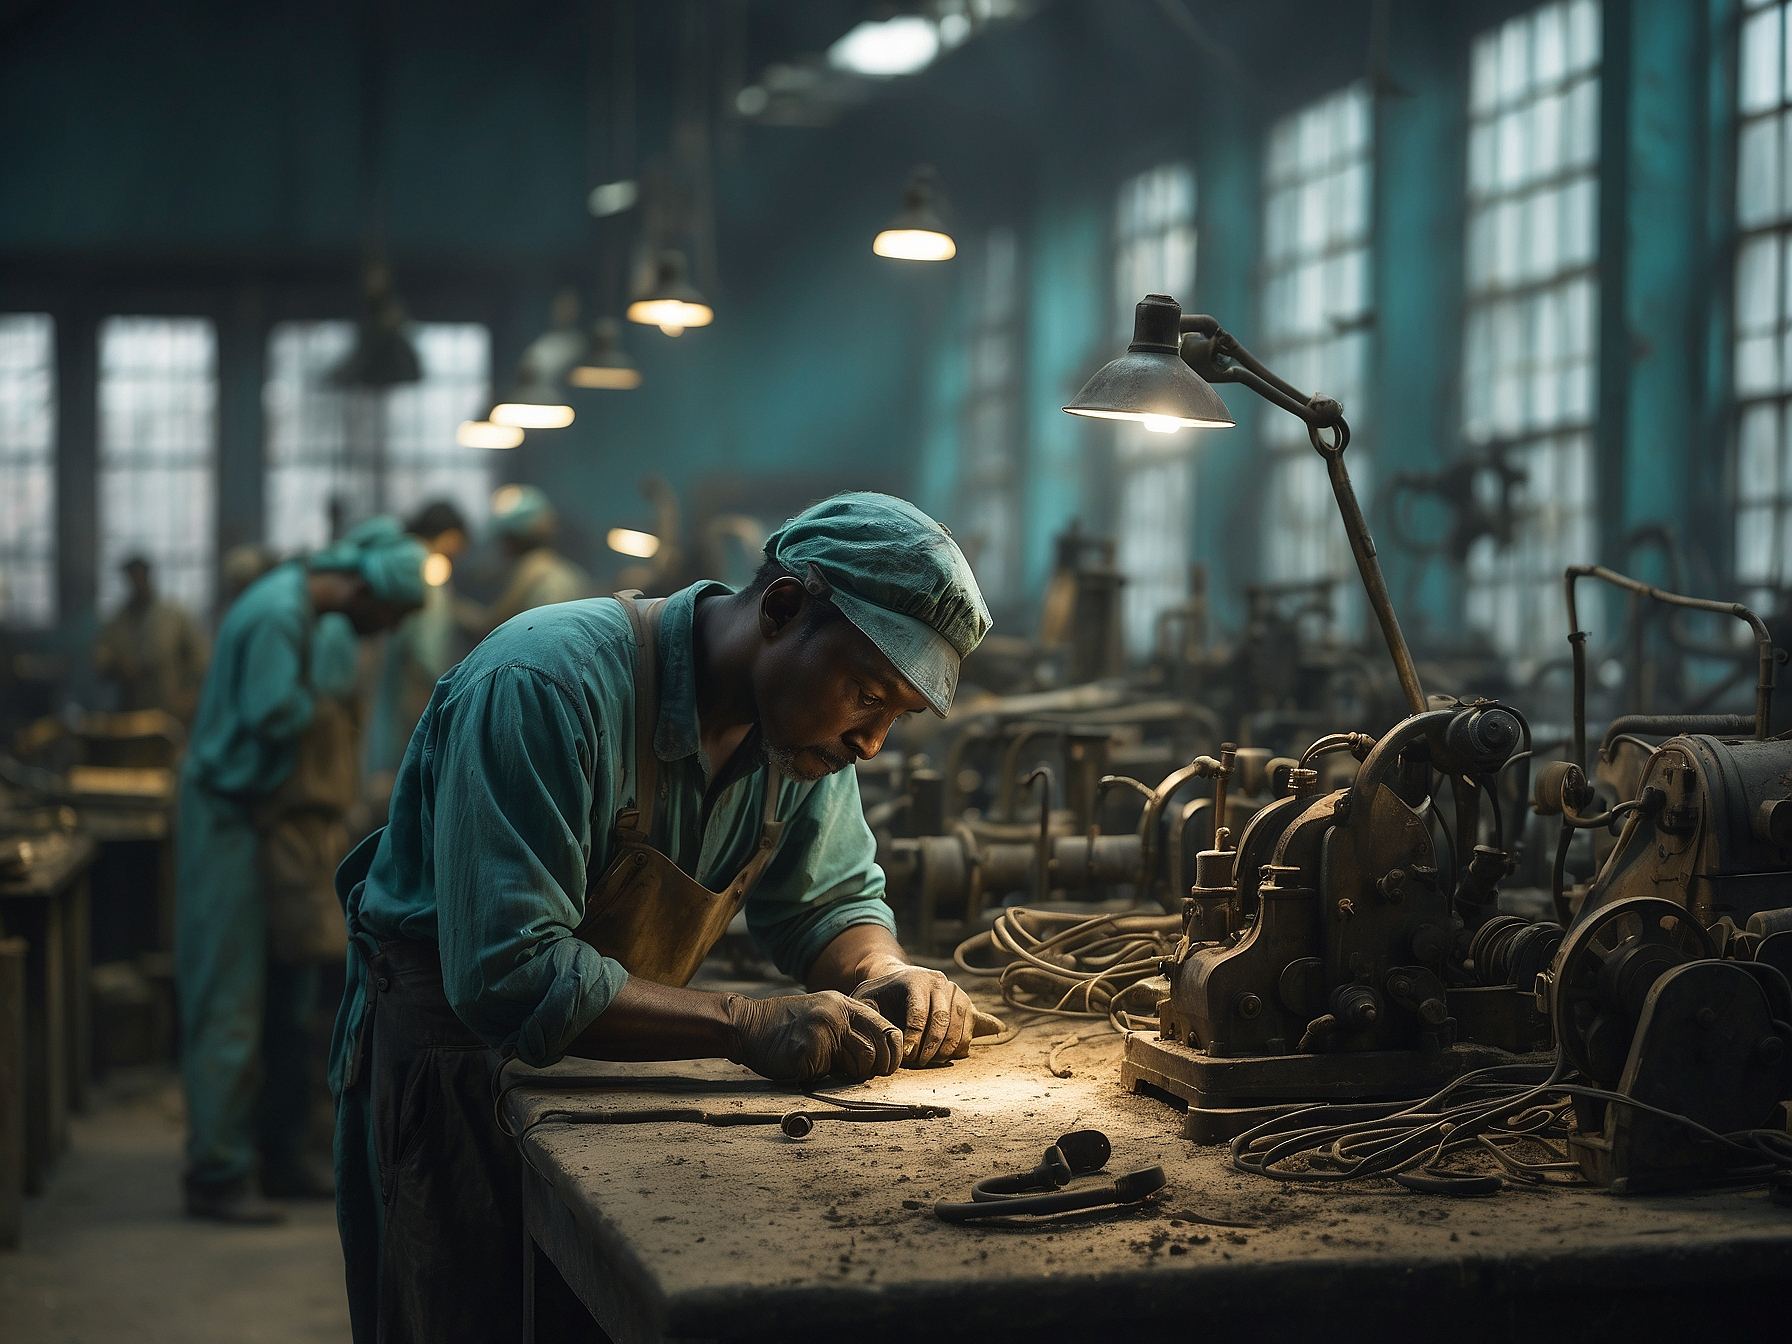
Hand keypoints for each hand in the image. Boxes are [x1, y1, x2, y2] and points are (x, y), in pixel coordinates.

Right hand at [722, 991, 903, 1082]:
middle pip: (877, 1051)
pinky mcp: (808, 1052)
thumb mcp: (823, 1014)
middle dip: (876, 1069)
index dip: (894, 1053)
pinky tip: (805, 1067)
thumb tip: (879, 1057)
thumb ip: (849, 1028)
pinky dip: (822, 1078)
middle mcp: (837, 1015)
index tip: (887, 1067)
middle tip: (863, 1075)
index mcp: (844, 1005)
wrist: (748, 1025)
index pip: (887, 1029)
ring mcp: (823, 1033)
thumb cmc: (787, 1027)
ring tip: (829, 1068)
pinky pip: (829, 1076)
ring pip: (859, 1065)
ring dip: (848, 1075)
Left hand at [852, 962, 973, 1066]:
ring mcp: (955, 991)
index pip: (918, 1011)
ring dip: (947, 1048)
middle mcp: (939, 982)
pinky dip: (961, 1045)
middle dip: (931, 1045)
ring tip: (931, 1062)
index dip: (914, 1036)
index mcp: (915, 979)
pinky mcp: (966, 1003)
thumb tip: (868, 1026)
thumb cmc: (882, 995)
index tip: (907, 1055)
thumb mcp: (867, 997)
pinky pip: (969, 1027)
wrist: (901, 982)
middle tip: (919, 1062)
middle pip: (941, 1018)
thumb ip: (865, 1010)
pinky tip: (947, 1056)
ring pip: (958, 1023)